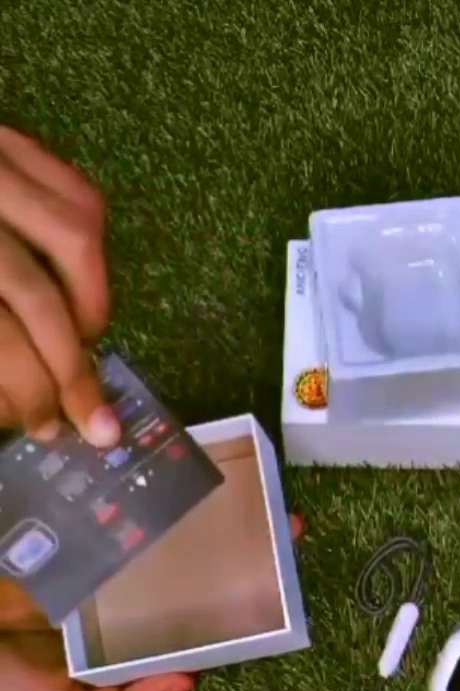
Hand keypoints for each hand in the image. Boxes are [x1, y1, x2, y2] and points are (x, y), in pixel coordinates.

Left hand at [0, 126, 119, 445]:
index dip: (24, 388)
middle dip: (69, 369)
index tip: (40, 426)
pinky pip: (78, 192)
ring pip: (76, 239)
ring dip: (93, 309)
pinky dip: (93, 251)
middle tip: (86, 419)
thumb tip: (9, 405)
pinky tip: (83, 292)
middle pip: (36, 296)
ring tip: (87, 349)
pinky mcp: (10, 137)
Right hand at [0, 511, 305, 690]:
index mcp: (121, 640)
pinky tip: (172, 463)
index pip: (191, 621)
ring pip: (156, 528)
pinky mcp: (66, 527)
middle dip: (236, 547)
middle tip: (290, 523)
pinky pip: (108, 503)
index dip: (238, 605)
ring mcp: (93, 556)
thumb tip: (190, 685)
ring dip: (198, 508)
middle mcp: (116, 596)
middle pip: (187, 566)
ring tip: (250, 484)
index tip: (285, 577)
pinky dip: (136, 483)